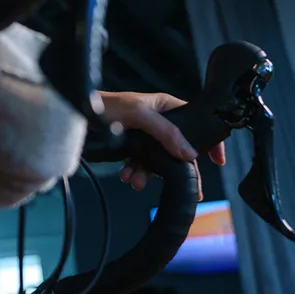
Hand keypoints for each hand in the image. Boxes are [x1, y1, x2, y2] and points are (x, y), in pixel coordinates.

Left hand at [98, 91, 225, 199]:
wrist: (77, 116)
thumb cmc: (104, 105)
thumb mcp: (139, 114)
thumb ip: (165, 132)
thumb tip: (188, 153)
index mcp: (165, 106)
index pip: (195, 123)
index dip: (209, 141)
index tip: (218, 159)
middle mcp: (158, 120)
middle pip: (177, 148)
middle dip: (173, 167)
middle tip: (182, 187)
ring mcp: (144, 134)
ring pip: (157, 159)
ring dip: (148, 172)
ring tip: (137, 180)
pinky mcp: (131, 145)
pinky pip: (140, 163)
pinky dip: (136, 171)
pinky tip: (128, 176)